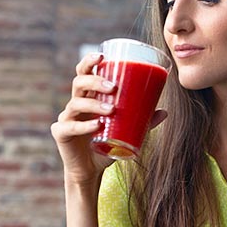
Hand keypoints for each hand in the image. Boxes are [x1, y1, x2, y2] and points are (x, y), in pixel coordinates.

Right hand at [50, 53, 167, 185]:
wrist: (91, 171)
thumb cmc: (107, 145)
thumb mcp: (127, 132)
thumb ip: (143, 122)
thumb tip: (164, 112)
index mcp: (89, 97)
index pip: (84, 73)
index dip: (89, 62)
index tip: (102, 56)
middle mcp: (76, 104)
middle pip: (79, 83)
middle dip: (95, 81)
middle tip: (114, 88)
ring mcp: (67, 117)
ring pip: (76, 103)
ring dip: (94, 104)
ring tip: (111, 110)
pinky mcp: (61, 133)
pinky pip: (70, 126)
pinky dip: (84, 125)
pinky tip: (96, 126)